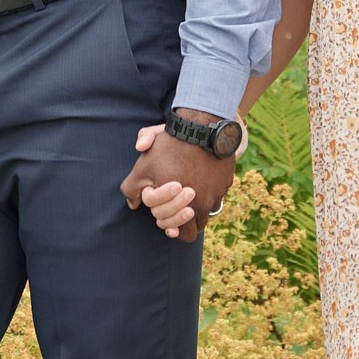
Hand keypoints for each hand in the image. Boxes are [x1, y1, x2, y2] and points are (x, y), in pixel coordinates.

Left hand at [121, 117, 236, 243]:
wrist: (201, 127)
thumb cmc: (170, 146)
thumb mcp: (143, 165)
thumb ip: (132, 188)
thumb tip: (132, 204)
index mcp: (179, 205)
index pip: (176, 231)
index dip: (170, 227)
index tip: (166, 216)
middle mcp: (200, 204)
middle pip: (194, 230)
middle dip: (184, 222)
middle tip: (179, 209)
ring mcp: (216, 194)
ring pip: (207, 212)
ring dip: (199, 208)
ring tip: (189, 192)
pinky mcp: (226, 183)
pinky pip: (218, 193)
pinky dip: (211, 189)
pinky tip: (201, 174)